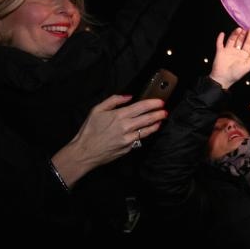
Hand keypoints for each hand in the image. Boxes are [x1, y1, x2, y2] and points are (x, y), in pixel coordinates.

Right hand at [51, 94, 166, 186]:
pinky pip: (140, 139)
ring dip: (156, 124)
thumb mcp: (97, 110)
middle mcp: (125, 126)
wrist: (84, 152)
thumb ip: (113, 100)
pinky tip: (150, 130)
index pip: (141, 107)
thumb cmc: (89, 130)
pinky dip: (146, 134)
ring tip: (162, 120)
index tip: (160, 102)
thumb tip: (128, 96)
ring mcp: (128, 138)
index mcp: (118, 115)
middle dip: (159, 113)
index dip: (153, 103)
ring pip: (147, 130)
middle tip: (165, 110)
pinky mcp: (128, 148)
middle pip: (148, 118)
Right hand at [209, 27, 249, 88]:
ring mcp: (228, 51)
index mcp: (243, 56)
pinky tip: (223, 33)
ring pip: (232, 40)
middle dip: (243, 35)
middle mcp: (236, 52)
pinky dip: (220, 38)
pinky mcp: (220, 52)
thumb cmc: (236, 73)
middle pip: (240, 41)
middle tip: (245, 28)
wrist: (223, 78)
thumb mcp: (247, 66)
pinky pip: (220, 44)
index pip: (248, 44)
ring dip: (234, 34)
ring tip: (238, 29)